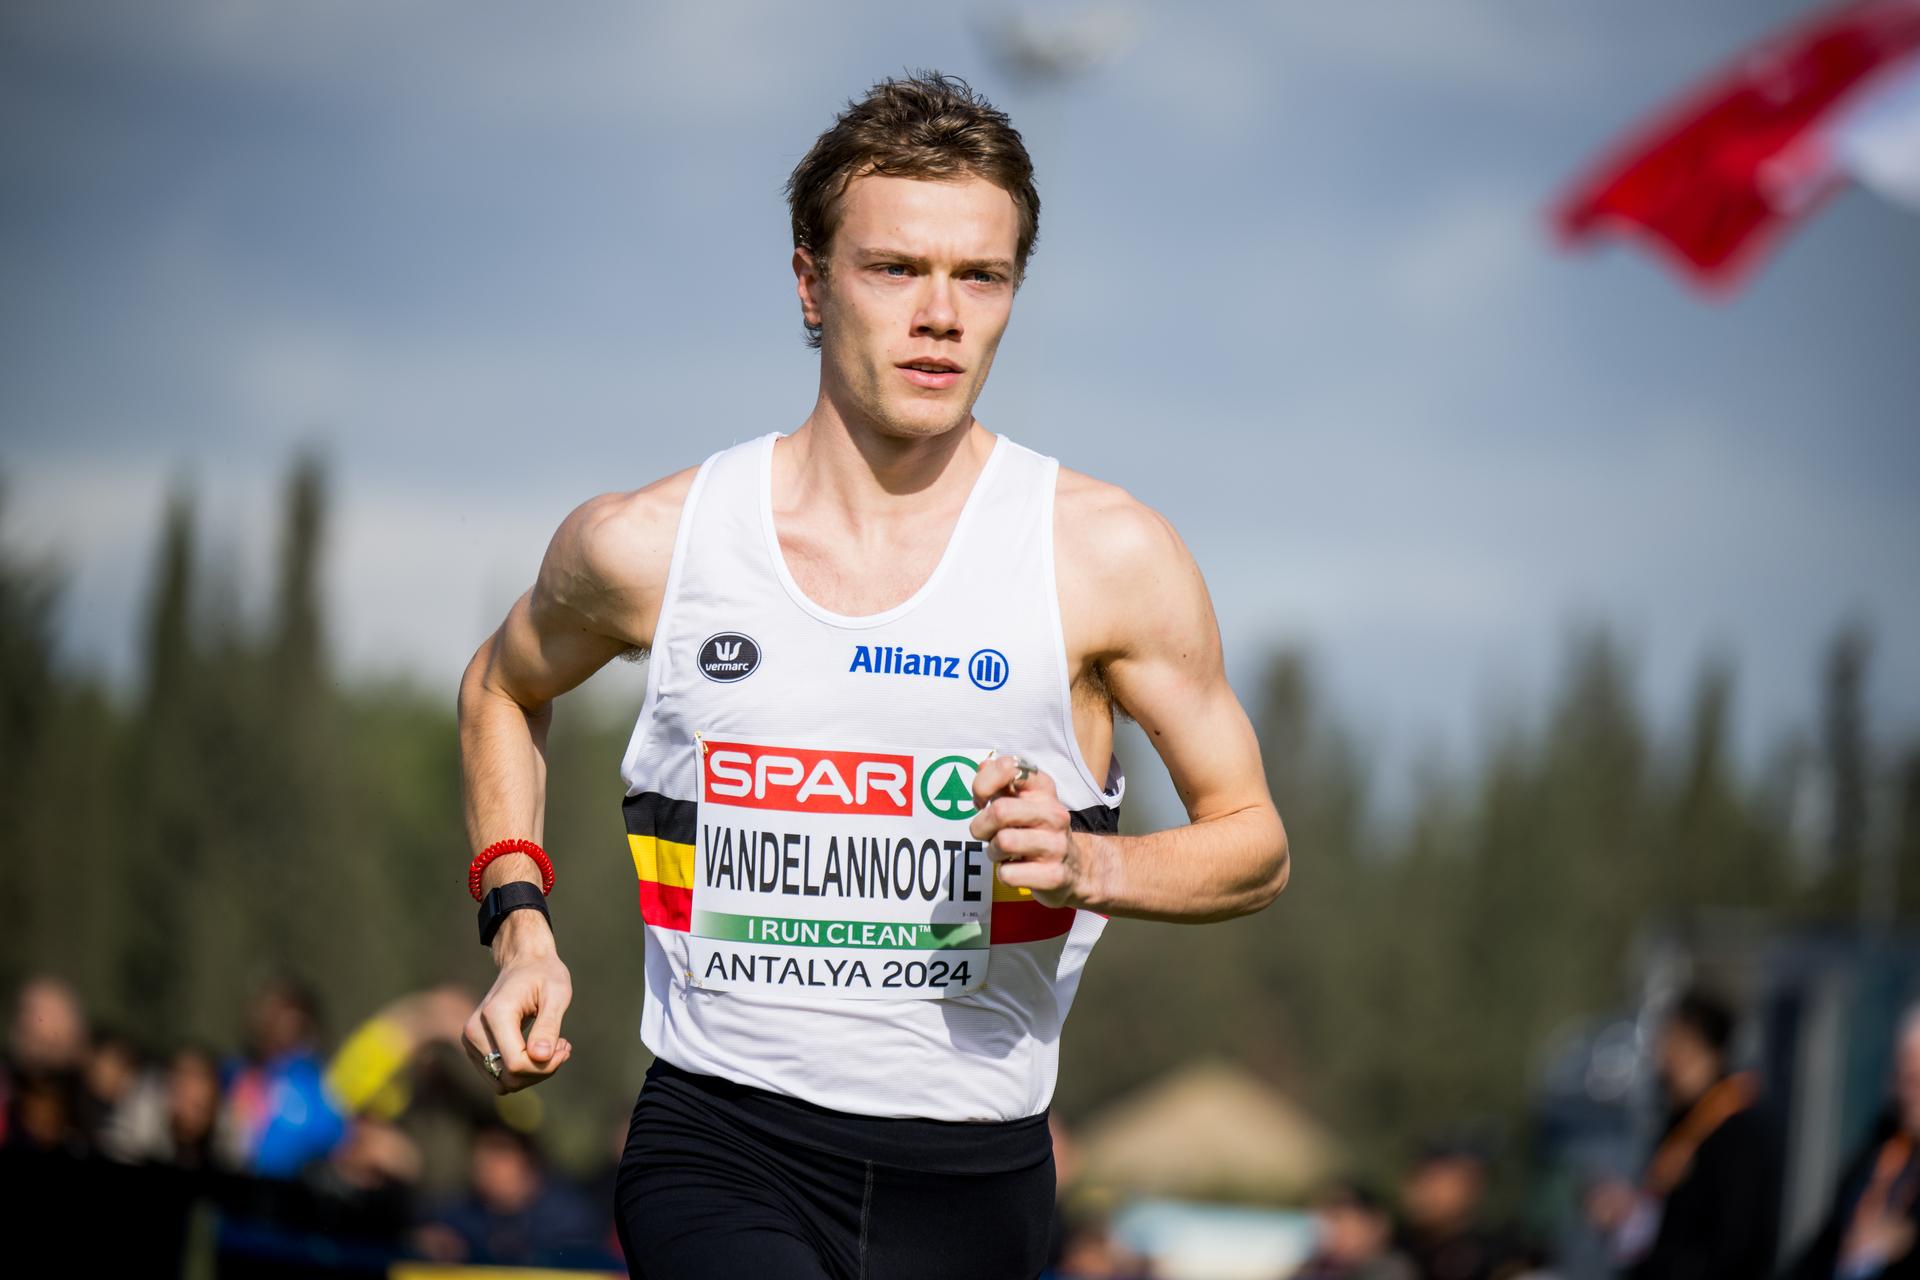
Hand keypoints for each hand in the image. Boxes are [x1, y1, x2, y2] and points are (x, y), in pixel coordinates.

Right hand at [462, 913, 573, 1093]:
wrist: (523, 963)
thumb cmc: (544, 974)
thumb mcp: (557, 994)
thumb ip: (549, 1026)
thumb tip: (541, 1057)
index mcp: (495, 1014)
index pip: (516, 1064)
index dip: (546, 1066)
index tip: (565, 1046)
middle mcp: (475, 1030)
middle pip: (509, 1077)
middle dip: (541, 1070)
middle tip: (563, 1046)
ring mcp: (470, 1041)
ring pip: (504, 1082)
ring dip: (532, 1072)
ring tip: (553, 1046)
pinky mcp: (473, 1049)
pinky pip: (499, 1077)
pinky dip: (522, 1071)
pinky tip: (539, 1049)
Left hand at [968, 754, 1102, 908]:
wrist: (1077, 868)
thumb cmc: (1038, 831)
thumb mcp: (1022, 801)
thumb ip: (999, 782)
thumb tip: (983, 765)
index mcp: (1044, 790)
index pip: (1008, 768)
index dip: (983, 784)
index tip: (982, 800)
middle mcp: (1054, 814)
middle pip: (1000, 811)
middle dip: (981, 826)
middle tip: (987, 834)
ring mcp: (1057, 845)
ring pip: (1003, 842)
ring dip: (993, 852)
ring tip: (1005, 853)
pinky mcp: (1054, 875)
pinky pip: (1008, 874)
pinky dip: (1004, 874)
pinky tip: (1018, 869)